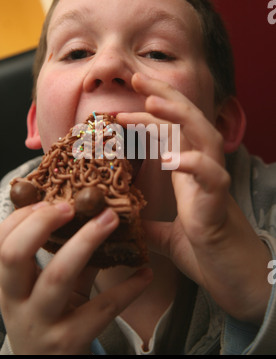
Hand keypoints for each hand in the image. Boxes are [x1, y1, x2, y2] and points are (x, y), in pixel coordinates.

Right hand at [0, 201, 151, 353]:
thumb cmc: (50, 323)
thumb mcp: (48, 294)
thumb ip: (65, 261)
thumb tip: (93, 222)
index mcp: (10, 288)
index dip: (19, 220)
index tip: (46, 202)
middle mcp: (18, 304)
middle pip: (16, 255)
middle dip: (42, 224)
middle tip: (71, 206)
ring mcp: (42, 323)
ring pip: (58, 276)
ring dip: (86, 242)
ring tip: (110, 220)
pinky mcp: (70, 341)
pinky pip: (102, 307)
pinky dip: (128, 288)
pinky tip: (145, 273)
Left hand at [117, 73, 271, 324]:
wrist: (235, 280)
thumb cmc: (206, 253)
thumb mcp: (168, 236)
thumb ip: (150, 225)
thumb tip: (127, 223)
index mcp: (188, 171)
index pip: (171, 131)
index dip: (149, 113)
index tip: (123, 103)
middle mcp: (202, 169)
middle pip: (188, 120)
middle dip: (163, 96)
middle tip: (136, 78)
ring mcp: (213, 183)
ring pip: (203, 136)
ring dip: (179, 116)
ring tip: (151, 102)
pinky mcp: (219, 203)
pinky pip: (211, 175)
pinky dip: (192, 163)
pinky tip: (169, 159)